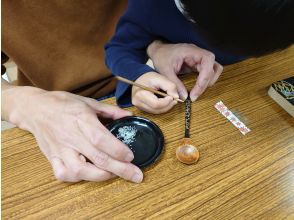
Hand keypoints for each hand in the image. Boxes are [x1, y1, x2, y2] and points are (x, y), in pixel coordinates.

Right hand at [2, 85, 142, 182]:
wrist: (35, 108)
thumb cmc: (63, 103)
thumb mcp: (89, 102)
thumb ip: (110, 111)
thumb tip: (128, 116)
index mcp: (82, 120)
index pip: (101, 139)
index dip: (118, 150)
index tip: (131, 157)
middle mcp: (71, 136)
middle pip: (97, 158)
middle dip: (120, 169)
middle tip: (136, 176)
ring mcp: (60, 149)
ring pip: (79, 171)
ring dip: (100, 176)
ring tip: (114, 174)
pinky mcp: (52, 157)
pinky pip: (63, 174)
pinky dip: (77, 178)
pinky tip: (89, 174)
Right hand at [132, 72, 178, 113]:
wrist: (140, 78)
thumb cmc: (149, 78)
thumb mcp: (160, 78)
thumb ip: (170, 86)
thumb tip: (176, 97)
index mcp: (141, 95)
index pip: (156, 104)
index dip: (166, 102)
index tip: (172, 96)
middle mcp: (138, 102)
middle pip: (157, 110)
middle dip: (168, 105)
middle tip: (174, 99)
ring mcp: (140, 106)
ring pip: (157, 112)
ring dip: (166, 107)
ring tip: (171, 99)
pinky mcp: (143, 108)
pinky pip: (155, 111)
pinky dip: (162, 107)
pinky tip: (166, 101)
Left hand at [147, 40, 222, 100]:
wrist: (158, 51)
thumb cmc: (161, 56)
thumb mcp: (165, 71)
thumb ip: (175, 84)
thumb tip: (184, 97)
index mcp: (192, 51)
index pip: (208, 62)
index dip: (205, 78)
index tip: (195, 92)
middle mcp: (198, 54)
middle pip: (213, 67)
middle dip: (206, 83)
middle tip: (195, 95)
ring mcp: (199, 59)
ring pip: (213, 70)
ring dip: (208, 81)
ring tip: (197, 92)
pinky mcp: (197, 64)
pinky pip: (207, 72)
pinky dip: (204, 81)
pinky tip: (196, 88)